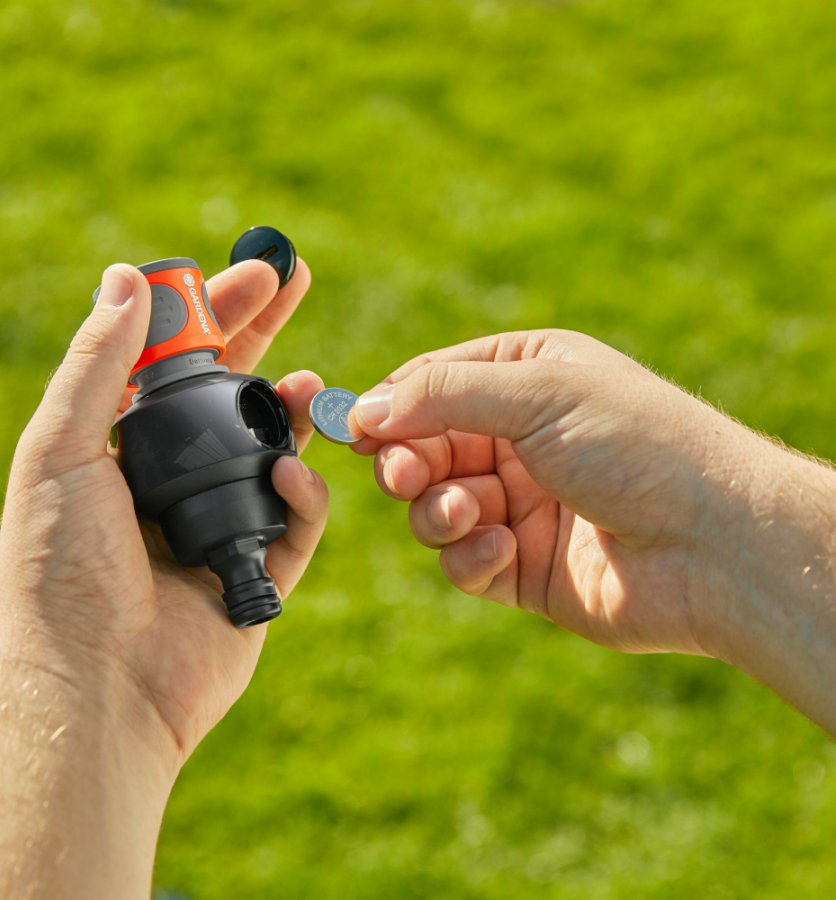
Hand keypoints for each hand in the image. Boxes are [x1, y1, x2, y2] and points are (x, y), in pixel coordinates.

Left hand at [0, 259, 327, 897]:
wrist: (97, 684)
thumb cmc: (62, 569)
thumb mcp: (62, 450)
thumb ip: (97, 363)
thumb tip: (124, 277)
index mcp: (124, 449)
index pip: (178, 362)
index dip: (214, 312)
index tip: (252, 272)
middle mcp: (174, 480)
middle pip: (233, 391)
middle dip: (266, 334)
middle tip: (298, 280)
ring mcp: (220, 523)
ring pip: (275, 450)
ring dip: (294, 411)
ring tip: (308, 386)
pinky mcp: (261, 570)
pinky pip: (297, 519)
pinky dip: (303, 494)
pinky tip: (293, 477)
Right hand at [350, 330, 835, 716]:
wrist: (714, 544)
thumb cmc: (638, 446)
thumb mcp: (538, 392)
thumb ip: (443, 394)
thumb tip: (361, 409)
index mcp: (527, 380)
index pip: (432, 383)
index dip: (389, 406)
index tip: (350, 429)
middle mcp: (519, 441)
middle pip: (424, 449)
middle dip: (408, 463)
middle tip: (404, 476)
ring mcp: (520, 505)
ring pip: (434, 509)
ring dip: (438, 512)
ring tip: (467, 512)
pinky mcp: (522, 567)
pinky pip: (464, 562)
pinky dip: (470, 557)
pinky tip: (503, 550)